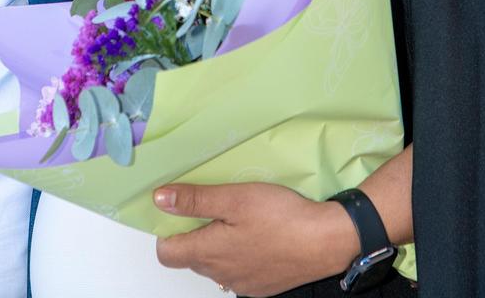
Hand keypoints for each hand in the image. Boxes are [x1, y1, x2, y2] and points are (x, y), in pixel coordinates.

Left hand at [154, 182, 357, 296]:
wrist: (326, 241)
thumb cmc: (278, 215)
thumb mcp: (234, 197)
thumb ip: (195, 200)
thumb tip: (159, 199)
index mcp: (209, 254)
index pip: (166, 253)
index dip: (166, 231)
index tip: (179, 209)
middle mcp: (222, 276)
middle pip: (191, 257)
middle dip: (194, 233)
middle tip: (213, 205)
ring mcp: (243, 285)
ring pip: (216, 265)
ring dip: (217, 244)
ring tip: (237, 217)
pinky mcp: (262, 287)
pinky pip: (238, 271)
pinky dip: (238, 254)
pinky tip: (257, 235)